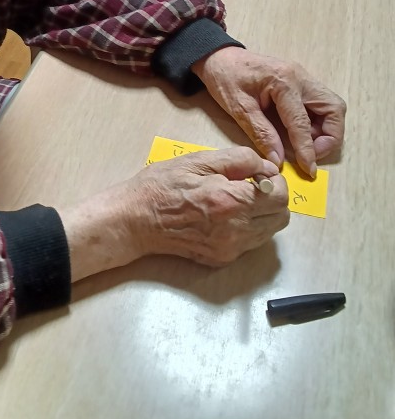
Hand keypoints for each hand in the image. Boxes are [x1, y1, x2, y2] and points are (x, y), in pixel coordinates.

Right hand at [133, 147, 287, 265]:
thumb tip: (267, 167)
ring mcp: (229, 248)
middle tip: (250, 186)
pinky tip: (225, 216)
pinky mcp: (222, 259)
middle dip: (273, 198)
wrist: (136, 220)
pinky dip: (247, 227)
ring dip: (262, 214)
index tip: (257, 174)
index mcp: (229, 200)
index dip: (274, 180)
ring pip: (269, 232)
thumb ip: (239, 159)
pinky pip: (251, 243)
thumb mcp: (198, 160)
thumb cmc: (162, 185)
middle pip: (281, 217)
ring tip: (235, 200)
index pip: (279, 195)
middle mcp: (235, 229)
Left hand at [192, 47, 345, 176]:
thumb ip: (261, 134)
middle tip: (313, 154)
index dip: (308, 149)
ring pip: (332, 106)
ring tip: (306, 145)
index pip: (303, 122)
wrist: (219, 58)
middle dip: (330, 136)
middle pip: (334, 109)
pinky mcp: (301, 82)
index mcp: (284, 81)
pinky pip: (321, 104)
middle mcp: (301, 77)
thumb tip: (279, 159)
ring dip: (326, 129)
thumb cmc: (225, 79)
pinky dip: (318, 121)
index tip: (310, 170)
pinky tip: (301, 133)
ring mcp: (303, 77)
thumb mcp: (239, 108)